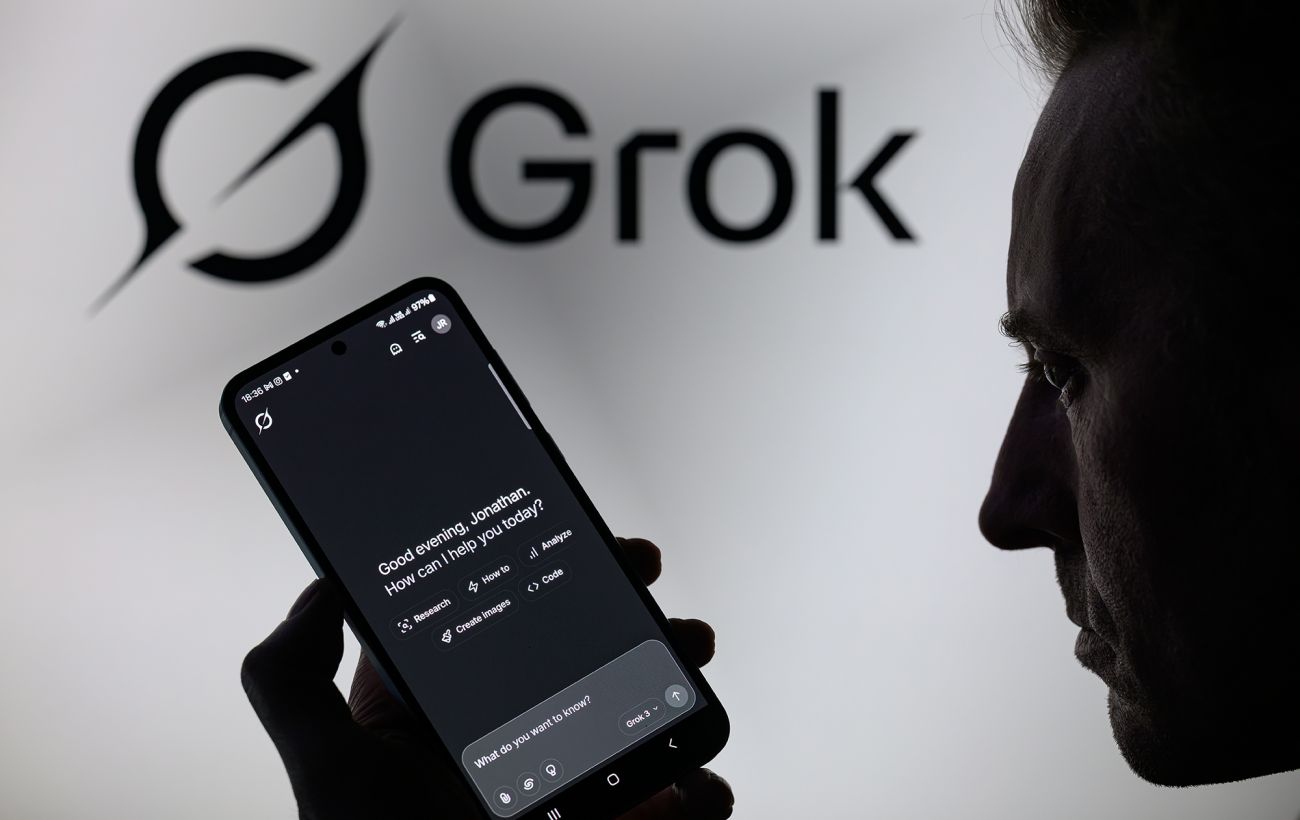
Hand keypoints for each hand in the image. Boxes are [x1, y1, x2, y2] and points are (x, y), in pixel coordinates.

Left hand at [242, 537, 732, 819]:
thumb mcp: (326, 772)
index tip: (587, 543)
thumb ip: (294, 680)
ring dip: (679, 680)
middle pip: (586, 655)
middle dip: (631, 611)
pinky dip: (700, 792)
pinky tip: (694, 782)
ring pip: (639, 716)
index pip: (503, 621)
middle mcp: (513, 741)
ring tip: (690, 661)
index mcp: (449, 712)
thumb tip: (324, 589)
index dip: (549, 570)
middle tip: (648, 587)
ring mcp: (569, 790)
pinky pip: (673, 805)